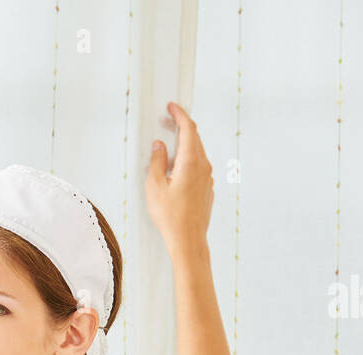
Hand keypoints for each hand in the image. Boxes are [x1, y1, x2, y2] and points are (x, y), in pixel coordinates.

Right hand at [144, 101, 213, 257]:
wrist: (188, 239)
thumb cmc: (171, 216)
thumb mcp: (155, 186)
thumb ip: (157, 161)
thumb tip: (159, 146)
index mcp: (191, 162)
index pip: (188, 129)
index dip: (180, 114)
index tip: (172, 106)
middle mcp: (203, 166)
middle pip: (195, 138)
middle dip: (181, 126)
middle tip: (167, 121)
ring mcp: (207, 178)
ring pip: (197, 152)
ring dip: (183, 145)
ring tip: (167, 148)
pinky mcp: (207, 188)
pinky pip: (198, 166)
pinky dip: (187, 160)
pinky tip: (174, 169)